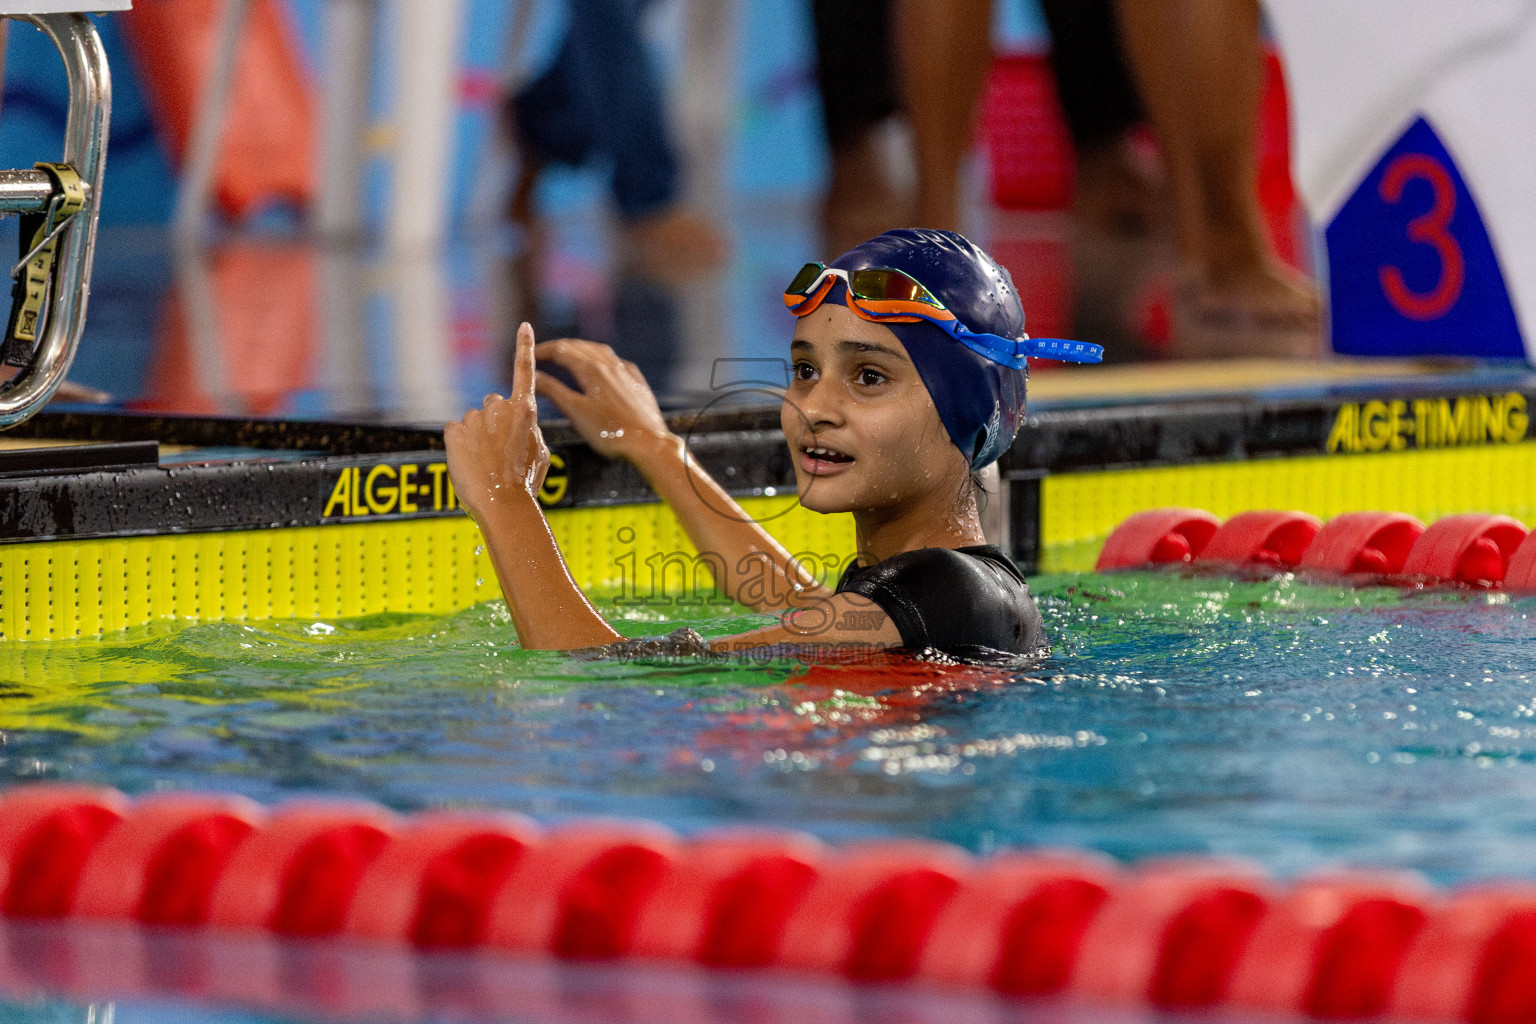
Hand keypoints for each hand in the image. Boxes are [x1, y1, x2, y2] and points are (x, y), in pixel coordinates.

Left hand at [444, 322, 549, 522]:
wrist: (504, 503)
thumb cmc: (525, 483)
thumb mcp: (540, 455)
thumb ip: (529, 432)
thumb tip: (518, 427)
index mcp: (525, 411)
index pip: (525, 371)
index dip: (525, 347)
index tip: (525, 326)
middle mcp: (500, 408)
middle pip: (493, 404)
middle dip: (493, 422)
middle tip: (498, 452)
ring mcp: (476, 418)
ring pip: (473, 422)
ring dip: (476, 438)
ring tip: (485, 465)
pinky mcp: (454, 432)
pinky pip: (455, 432)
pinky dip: (459, 446)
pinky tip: (469, 464)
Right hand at [533, 339, 673, 461]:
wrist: (649, 444)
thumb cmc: (611, 433)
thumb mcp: (576, 413)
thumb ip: (554, 392)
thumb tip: (534, 377)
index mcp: (592, 370)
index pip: (561, 351)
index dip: (543, 350)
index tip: (529, 354)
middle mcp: (609, 366)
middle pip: (579, 347)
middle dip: (558, 348)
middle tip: (543, 354)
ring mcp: (626, 373)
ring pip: (598, 351)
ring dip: (579, 349)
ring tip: (568, 354)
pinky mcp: (637, 383)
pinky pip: (616, 362)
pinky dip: (601, 358)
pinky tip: (602, 365)